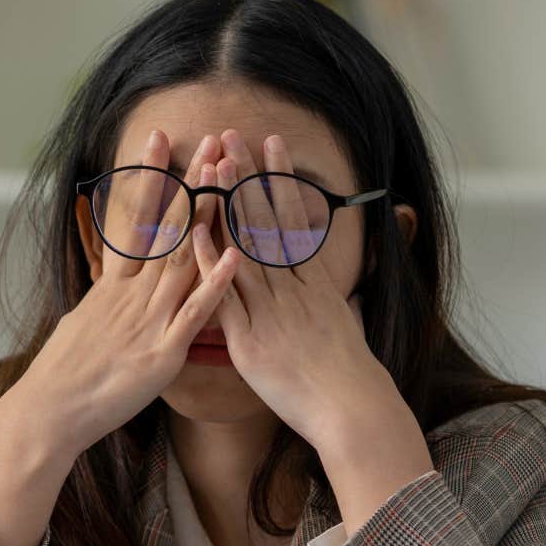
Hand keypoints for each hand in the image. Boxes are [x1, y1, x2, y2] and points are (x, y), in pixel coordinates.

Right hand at [1, 129, 239, 460]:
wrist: (49, 412)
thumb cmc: (65, 373)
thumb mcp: (83, 322)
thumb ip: (107, 298)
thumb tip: (112, 282)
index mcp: (114, 286)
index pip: (135, 218)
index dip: (149, 176)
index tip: (160, 137)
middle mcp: (132, 294)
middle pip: (167, 227)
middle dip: (191, 182)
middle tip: (210, 140)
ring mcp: (148, 320)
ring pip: (184, 259)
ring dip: (209, 216)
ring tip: (228, 177)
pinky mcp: (162, 353)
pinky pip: (194, 314)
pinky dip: (215, 284)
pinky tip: (234, 255)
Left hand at [202, 130, 432, 531]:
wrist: (350, 409)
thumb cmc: (349, 376)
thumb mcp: (344, 325)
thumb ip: (329, 301)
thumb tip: (331, 288)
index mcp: (314, 283)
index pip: (293, 219)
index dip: (279, 181)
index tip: (270, 146)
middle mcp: (292, 288)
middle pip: (266, 222)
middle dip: (248, 177)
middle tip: (233, 137)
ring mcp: (270, 310)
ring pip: (245, 247)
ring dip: (228, 204)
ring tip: (213, 164)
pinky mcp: (250, 338)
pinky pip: (225, 294)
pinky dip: (210, 262)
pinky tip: (195, 231)